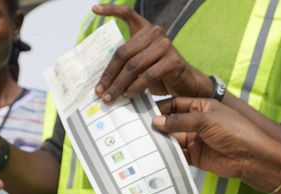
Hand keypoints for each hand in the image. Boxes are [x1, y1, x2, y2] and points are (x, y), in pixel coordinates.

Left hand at [93, 4, 211, 101]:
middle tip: (99, 91)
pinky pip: (148, 75)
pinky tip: (128, 95)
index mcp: (145, 29)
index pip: (127, 14)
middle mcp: (155, 33)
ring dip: (119, 85)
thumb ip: (127, 64)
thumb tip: (103, 81)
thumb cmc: (160, 74)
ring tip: (110, 98)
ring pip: (134, 66)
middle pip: (124, 52)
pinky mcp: (173, 61)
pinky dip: (135, 88)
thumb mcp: (141, 65)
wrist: (186, 84)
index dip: (111, 9)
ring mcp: (165, 45)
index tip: (95, 9)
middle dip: (109, 74)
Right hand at [152, 97, 280, 191]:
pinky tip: (155, 155)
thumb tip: (155, 121)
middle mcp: (196, 122)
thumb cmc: (235, 131)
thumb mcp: (206, 120)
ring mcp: (195, 140)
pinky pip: (177, 155)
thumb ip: (180, 121)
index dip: (159, 109)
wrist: (252, 157)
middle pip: (170, 123)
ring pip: (172, 139)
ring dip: (160, 141)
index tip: (142, 113)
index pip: (174, 105)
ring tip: (142, 143)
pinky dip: (167, 155)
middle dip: (156, 126)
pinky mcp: (195, 157)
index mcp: (200, 106)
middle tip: (137, 130)